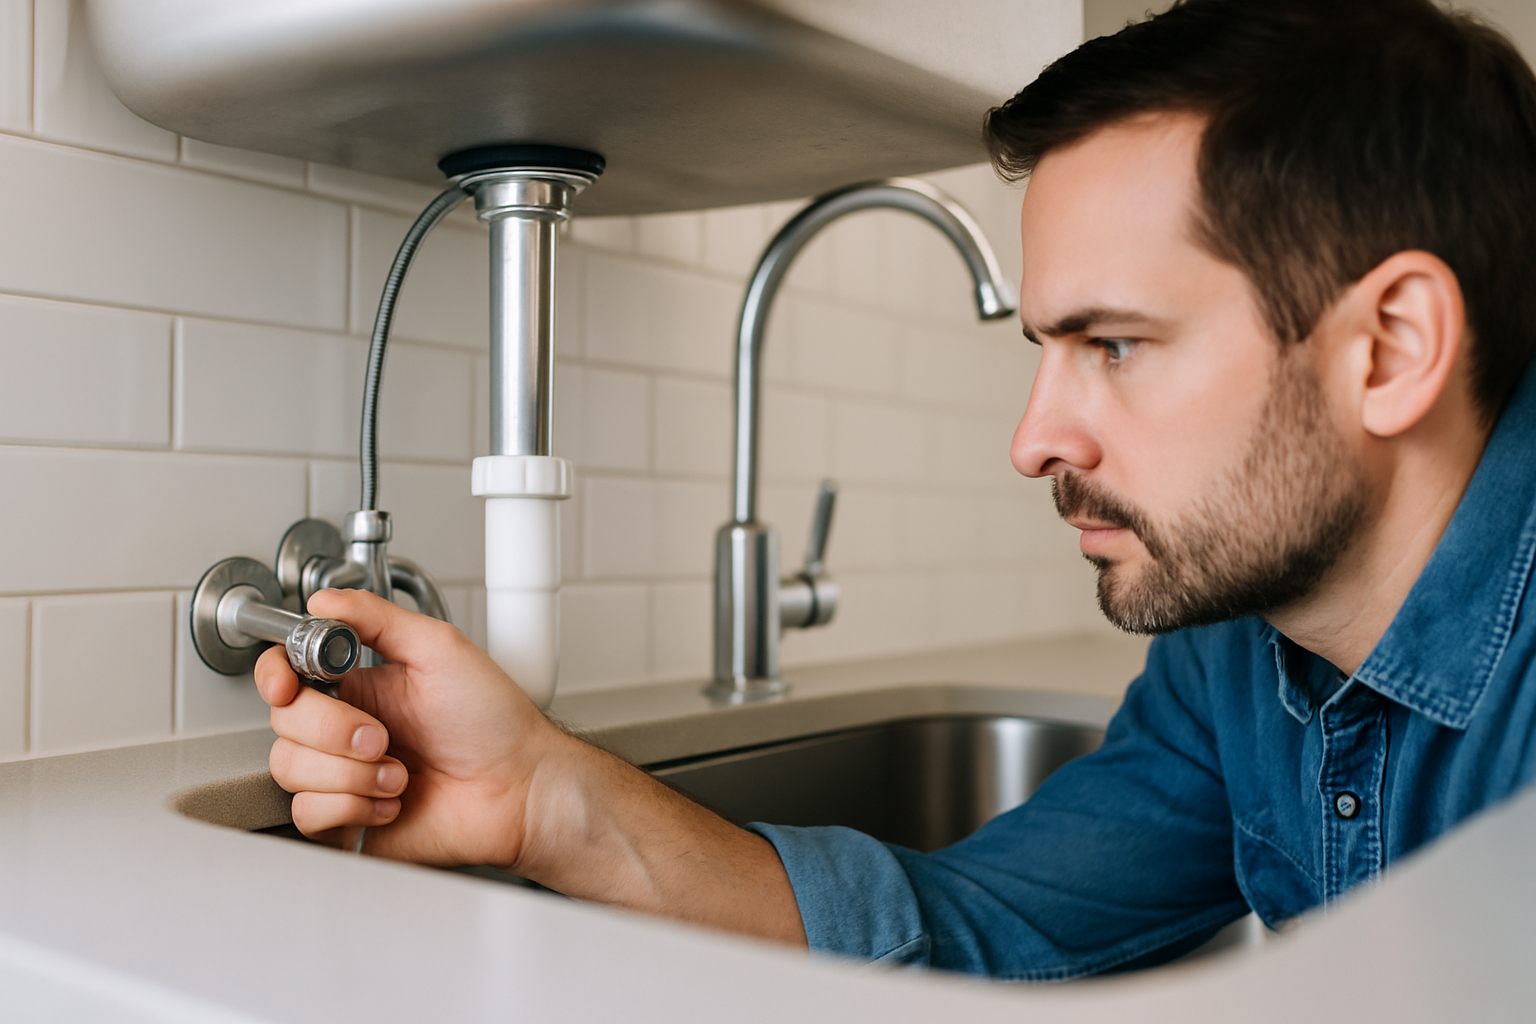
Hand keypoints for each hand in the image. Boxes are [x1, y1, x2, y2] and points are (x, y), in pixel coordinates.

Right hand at [255, 589, 567, 866]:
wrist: (520, 787)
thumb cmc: (495, 721)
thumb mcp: (440, 649)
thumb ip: (377, 617)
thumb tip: (324, 600)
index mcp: (361, 685)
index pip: (286, 671)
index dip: (275, 675)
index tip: (287, 684)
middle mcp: (345, 729)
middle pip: (284, 722)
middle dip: (334, 732)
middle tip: (384, 738)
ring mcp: (344, 775)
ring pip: (290, 769)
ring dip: (351, 774)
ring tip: (400, 774)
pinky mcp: (347, 820)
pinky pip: (308, 813)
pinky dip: (353, 808)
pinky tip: (392, 802)